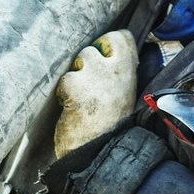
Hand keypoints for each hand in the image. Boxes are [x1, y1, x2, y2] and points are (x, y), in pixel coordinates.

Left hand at [53, 30, 138, 158]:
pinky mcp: (75, 85)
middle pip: (95, 46)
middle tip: (87, 84)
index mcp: (129, 72)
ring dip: (75, 77)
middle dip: (87, 61)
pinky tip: (71, 108)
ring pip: (78, 60)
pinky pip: (65, 79)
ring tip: (80, 99)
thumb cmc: (111, 129)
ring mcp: (95, 76)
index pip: (121, 38)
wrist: (100, 155)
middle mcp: (114, 70)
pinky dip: (64, 93)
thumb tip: (105, 56)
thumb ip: (117, 75)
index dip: (108, 45)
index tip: (103, 58)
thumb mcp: (125, 96)